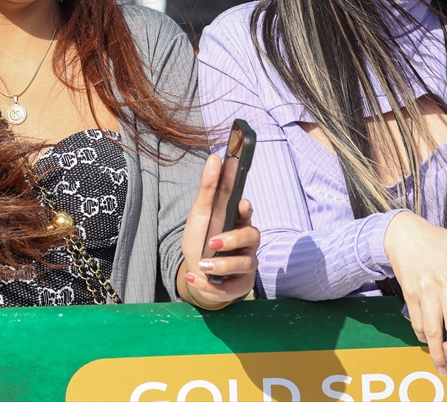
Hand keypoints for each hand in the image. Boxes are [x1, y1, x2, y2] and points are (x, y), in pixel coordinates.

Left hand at [177, 153, 259, 308]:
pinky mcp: (239, 286)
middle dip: (234, 239)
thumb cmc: (202, 239)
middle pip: (252, 237)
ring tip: (203, 264)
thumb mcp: (200, 214)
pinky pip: (230, 288)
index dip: (245, 208)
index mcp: (237, 221)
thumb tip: (215, 158)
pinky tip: (195, 277)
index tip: (242, 203)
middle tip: (213, 241)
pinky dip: (210, 284)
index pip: (245, 211)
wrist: (197, 273)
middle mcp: (246, 243)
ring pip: (244, 264)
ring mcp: (245, 265)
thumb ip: (209, 188)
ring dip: (222, 265)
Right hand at [386, 212, 446, 378]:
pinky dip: (423, 337)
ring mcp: (425, 293)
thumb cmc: (438, 241)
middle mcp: (443, 286)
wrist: (403, 234)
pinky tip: (431, 347)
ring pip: (432, 328)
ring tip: (446, 369)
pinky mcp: (410, 296)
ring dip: (439, 351)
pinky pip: (417, 321)